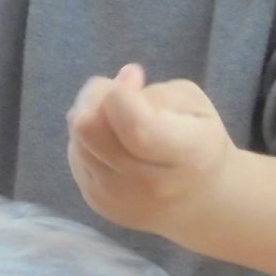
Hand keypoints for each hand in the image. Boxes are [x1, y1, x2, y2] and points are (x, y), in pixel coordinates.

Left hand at [67, 64, 234, 235]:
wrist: (200, 202)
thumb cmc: (200, 142)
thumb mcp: (195, 105)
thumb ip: (153, 95)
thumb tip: (111, 91)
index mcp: (189, 157)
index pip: (135, 126)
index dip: (122, 91)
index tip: (135, 74)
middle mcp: (150, 185)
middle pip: (89, 128)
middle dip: (96, 96)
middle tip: (119, 92)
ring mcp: (119, 198)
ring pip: (77, 138)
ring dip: (90, 115)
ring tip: (118, 116)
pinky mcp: (97, 202)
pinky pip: (75, 154)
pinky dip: (88, 139)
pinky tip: (113, 142)